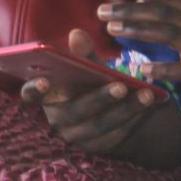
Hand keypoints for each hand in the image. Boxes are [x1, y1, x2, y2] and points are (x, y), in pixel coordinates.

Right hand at [19, 28, 169, 157]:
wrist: (115, 112)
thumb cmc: (93, 83)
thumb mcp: (89, 68)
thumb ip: (82, 54)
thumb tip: (76, 33)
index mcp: (49, 95)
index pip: (30, 95)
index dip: (34, 89)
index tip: (44, 80)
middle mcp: (59, 118)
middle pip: (76, 111)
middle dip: (100, 98)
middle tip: (122, 86)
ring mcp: (79, 136)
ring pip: (101, 124)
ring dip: (126, 109)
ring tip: (146, 94)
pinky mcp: (100, 147)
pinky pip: (118, 134)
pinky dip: (135, 119)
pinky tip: (150, 105)